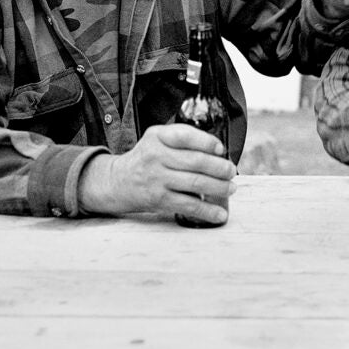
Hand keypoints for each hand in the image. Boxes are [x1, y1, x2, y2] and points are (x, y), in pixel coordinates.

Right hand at [78, 124, 236, 221]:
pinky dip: (207, 210)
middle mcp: (156, 156)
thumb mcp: (157, 137)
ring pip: (195, 183)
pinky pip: (188, 205)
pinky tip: (220, 213)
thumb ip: (182, 137)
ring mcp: (157, 179)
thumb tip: (217, 150)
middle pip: (195, 161)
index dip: (207, 142)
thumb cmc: (146, 157)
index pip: (186, 136)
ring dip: (219, 187)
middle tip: (231, 171)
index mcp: (158, 137)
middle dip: (220, 168)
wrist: (118, 181)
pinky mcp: (158, 200)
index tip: (221, 149)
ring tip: (231, 188)